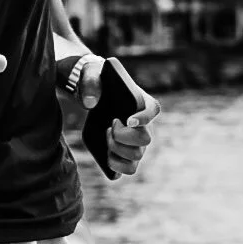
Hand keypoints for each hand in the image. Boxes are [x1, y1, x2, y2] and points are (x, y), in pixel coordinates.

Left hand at [77, 57, 160, 177]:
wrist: (92, 96)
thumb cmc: (97, 83)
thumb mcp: (91, 74)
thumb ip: (90, 82)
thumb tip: (89, 103)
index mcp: (143, 102)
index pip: (153, 110)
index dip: (144, 118)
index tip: (128, 120)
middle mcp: (145, 125)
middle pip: (145, 139)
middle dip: (123, 136)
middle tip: (110, 125)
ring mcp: (137, 142)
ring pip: (137, 156)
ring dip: (117, 149)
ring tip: (106, 135)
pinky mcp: (126, 155)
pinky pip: (129, 169)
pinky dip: (117, 165)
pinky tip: (106, 154)